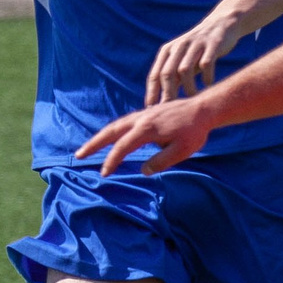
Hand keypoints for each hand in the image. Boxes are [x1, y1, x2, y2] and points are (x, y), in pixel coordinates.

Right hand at [78, 96, 216, 175]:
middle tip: (78, 155)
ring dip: (100, 137)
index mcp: (147, 129)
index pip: (122, 147)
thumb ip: (161, 161)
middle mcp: (141, 119)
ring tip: (88, 148)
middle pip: (111, 131)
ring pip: (116, 125)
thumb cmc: (195, 131)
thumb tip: (142, 171)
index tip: (104, 174)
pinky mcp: (147, 114)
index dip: (111, 161)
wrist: (203, 109)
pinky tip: (111, 139)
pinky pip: (124, 123)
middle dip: (94, 144)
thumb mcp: (182, 150)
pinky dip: (113, 131)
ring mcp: (143, 114)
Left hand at [146, 10, 244, 104]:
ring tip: (194, 98)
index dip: (153, 93)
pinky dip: (206, 77)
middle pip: (167, 74)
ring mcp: (195, 44)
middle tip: (174, 109)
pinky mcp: (212, 44)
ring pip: (185, 70)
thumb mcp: (183, 61)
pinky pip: (206, 64)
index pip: (155, 75)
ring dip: (188, 88)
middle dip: (169, 94)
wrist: (221, 25)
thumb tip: (161, 104)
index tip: (153, 110)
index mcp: (167, 51)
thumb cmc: (199, 50)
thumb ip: (173, 78)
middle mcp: (178, 46)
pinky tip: (208, 85)